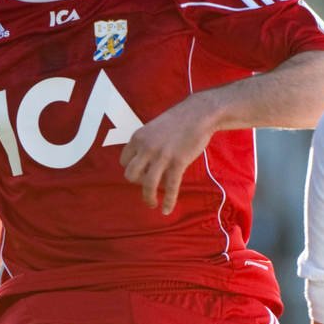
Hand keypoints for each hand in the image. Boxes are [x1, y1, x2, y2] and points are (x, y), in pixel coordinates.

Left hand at [119, 97, 217, 215]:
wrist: (199, 114)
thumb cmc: (178, 120)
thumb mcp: (154, 128)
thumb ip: (146, 143)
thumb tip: (144, 160)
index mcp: (137, 138)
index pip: (124, 162)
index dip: (132, 169)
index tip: (142, 173)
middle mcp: (146, 148)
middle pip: (131, 175)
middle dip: (138, 183)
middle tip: (148, 185)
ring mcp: (161, 156)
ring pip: (147, 184)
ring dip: (148, 198)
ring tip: (152, 204)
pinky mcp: (178, 163)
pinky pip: (170, 187)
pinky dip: (168, 201)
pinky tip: (166, 210)